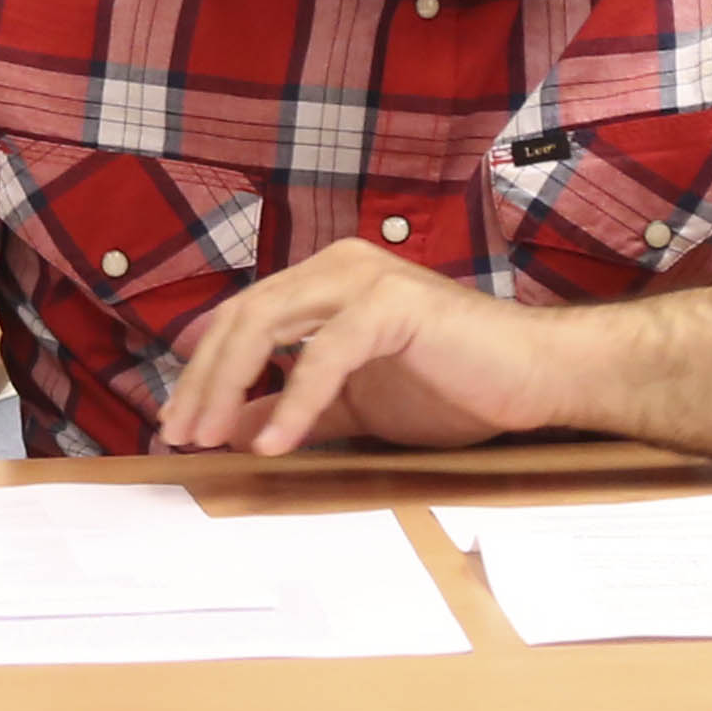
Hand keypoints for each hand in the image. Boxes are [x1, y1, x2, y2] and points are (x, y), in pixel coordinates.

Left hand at [157, 240, 588, 456]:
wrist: (536, 378)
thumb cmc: (455, 385)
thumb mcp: (354, 405)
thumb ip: (294, 408)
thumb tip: (229, 428)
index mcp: (324, 281)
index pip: (241, 318)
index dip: (201, 369)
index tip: (175, 420)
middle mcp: (336, 267)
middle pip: (241, 318)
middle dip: (201, 380)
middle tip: (177, 434)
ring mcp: (363, 279)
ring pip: (266, 324)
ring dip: (228, 386)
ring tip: (208, 438)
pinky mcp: (392, 306)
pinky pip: (325, 355)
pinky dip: (294, 401)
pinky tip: (273, 443)